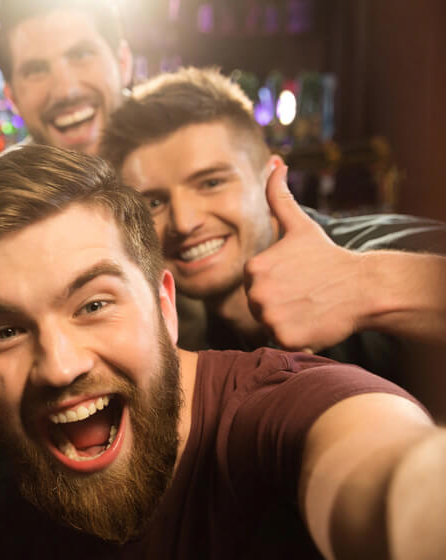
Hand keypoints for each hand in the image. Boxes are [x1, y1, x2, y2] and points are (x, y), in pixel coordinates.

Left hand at [244, 162, 364, 350]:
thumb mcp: (299, 225)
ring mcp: (270, 317)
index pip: (253, 285)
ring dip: (286, 320)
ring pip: (268, 324)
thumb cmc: (328, 256)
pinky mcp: (284, 338)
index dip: (275, 283)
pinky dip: (296, 337)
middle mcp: (256, 293)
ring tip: (308, 306)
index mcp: (253, 268)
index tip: (296, 278)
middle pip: (258, 306)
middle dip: (278, 302)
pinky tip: (313, 322)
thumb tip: (273, 162)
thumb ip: (278, 196)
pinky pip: (282, 341)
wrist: (363, 287)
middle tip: (304, 293)